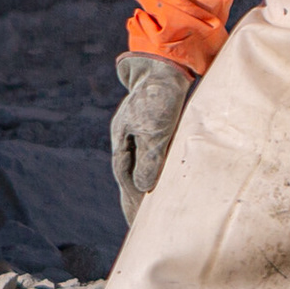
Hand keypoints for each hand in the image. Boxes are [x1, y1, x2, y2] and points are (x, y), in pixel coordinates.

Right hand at [107, 53, 195, 223]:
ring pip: (143, 163)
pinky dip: (157, 168)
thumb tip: (143, 189)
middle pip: (131, 174)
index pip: (126, 179)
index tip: (136, 224)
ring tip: (152, 205)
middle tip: (139, 223)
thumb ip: (149, 161)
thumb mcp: (155, 132)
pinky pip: (155, 153)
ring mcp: (142, 129)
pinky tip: (164, 173)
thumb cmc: (158, 97)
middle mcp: (129, 137)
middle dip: (135, 198)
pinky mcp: (158, 123)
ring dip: (146, 183)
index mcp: (123, 141)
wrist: (166, 64)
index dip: (131, 202)